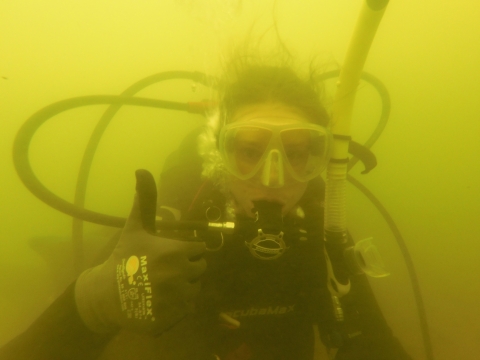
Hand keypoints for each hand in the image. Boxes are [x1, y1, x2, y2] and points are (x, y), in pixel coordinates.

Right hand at [75, 170, 205, 334]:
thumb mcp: (135, 227)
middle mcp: (181, 275)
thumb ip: (145, 200)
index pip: (199, 250)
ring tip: (162, 286)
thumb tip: (142, 170)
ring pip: (195, 289)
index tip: (169, 255)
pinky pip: (187, 309)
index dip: (186, 251)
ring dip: (184, 287)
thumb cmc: (125, 258)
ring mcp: (177, 299)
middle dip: (186, 268)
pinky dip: (177, 307)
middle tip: (165, 271)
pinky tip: (160, 301)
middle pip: (199, 270)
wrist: (106, 294)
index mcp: (177, 252)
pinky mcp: (173, 318)